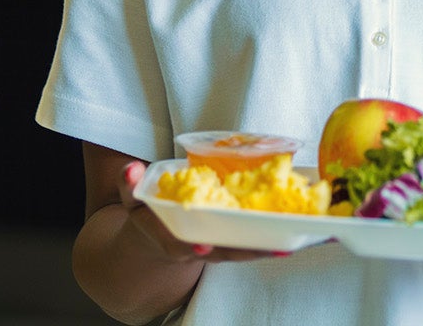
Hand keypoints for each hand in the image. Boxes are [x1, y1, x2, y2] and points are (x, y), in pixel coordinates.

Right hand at [116, 160, 287, 264]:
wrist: (155, 238)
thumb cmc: (147, 215)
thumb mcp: (133, 200)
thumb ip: (130, 185)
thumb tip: (131, 169)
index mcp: (169, 238)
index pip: (180, 245)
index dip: (192, 246)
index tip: (204, 246)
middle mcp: (196, 247)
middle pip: (222, 253)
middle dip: (245, 252)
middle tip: (270, 250)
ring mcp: (215, 248)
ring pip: (241, 252)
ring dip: (264, 250)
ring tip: (289, 247)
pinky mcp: (230, 243)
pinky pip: (251, 244)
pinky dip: (270, 242)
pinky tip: (293, 238)